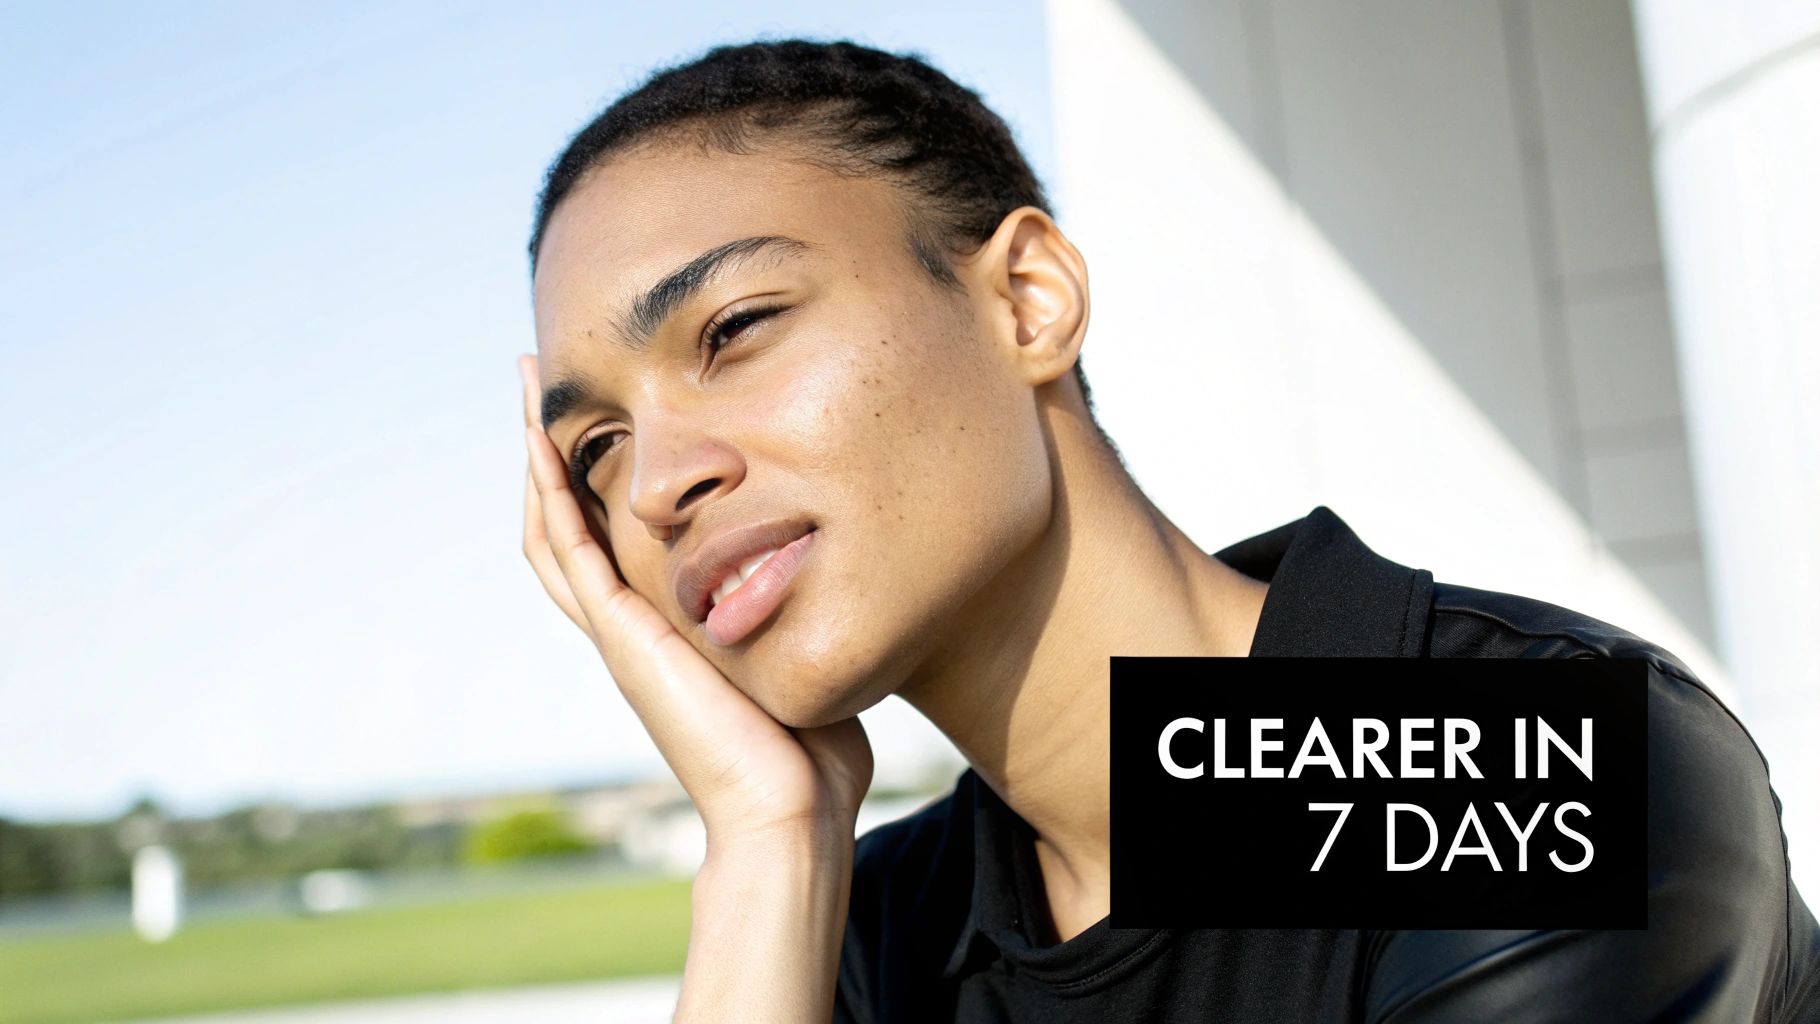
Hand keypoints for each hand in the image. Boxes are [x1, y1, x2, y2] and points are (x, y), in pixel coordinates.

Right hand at [516, 355, 872, 845]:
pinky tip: (540, 447)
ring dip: (534, 460)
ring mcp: (621, 634)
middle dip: (547, 455)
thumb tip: (844, 582)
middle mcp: (630, 629)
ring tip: (524, 391)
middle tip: (532, 386)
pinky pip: (573, 554)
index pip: (610, 541)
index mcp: (666, 632)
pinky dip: (551, 498)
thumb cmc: (810, 753)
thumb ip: (802, 617)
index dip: (593, 482)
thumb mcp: (801, 658)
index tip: (594, 420)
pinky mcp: (626, 639)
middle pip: (564, 526)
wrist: (789, 810)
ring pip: (553, 531)